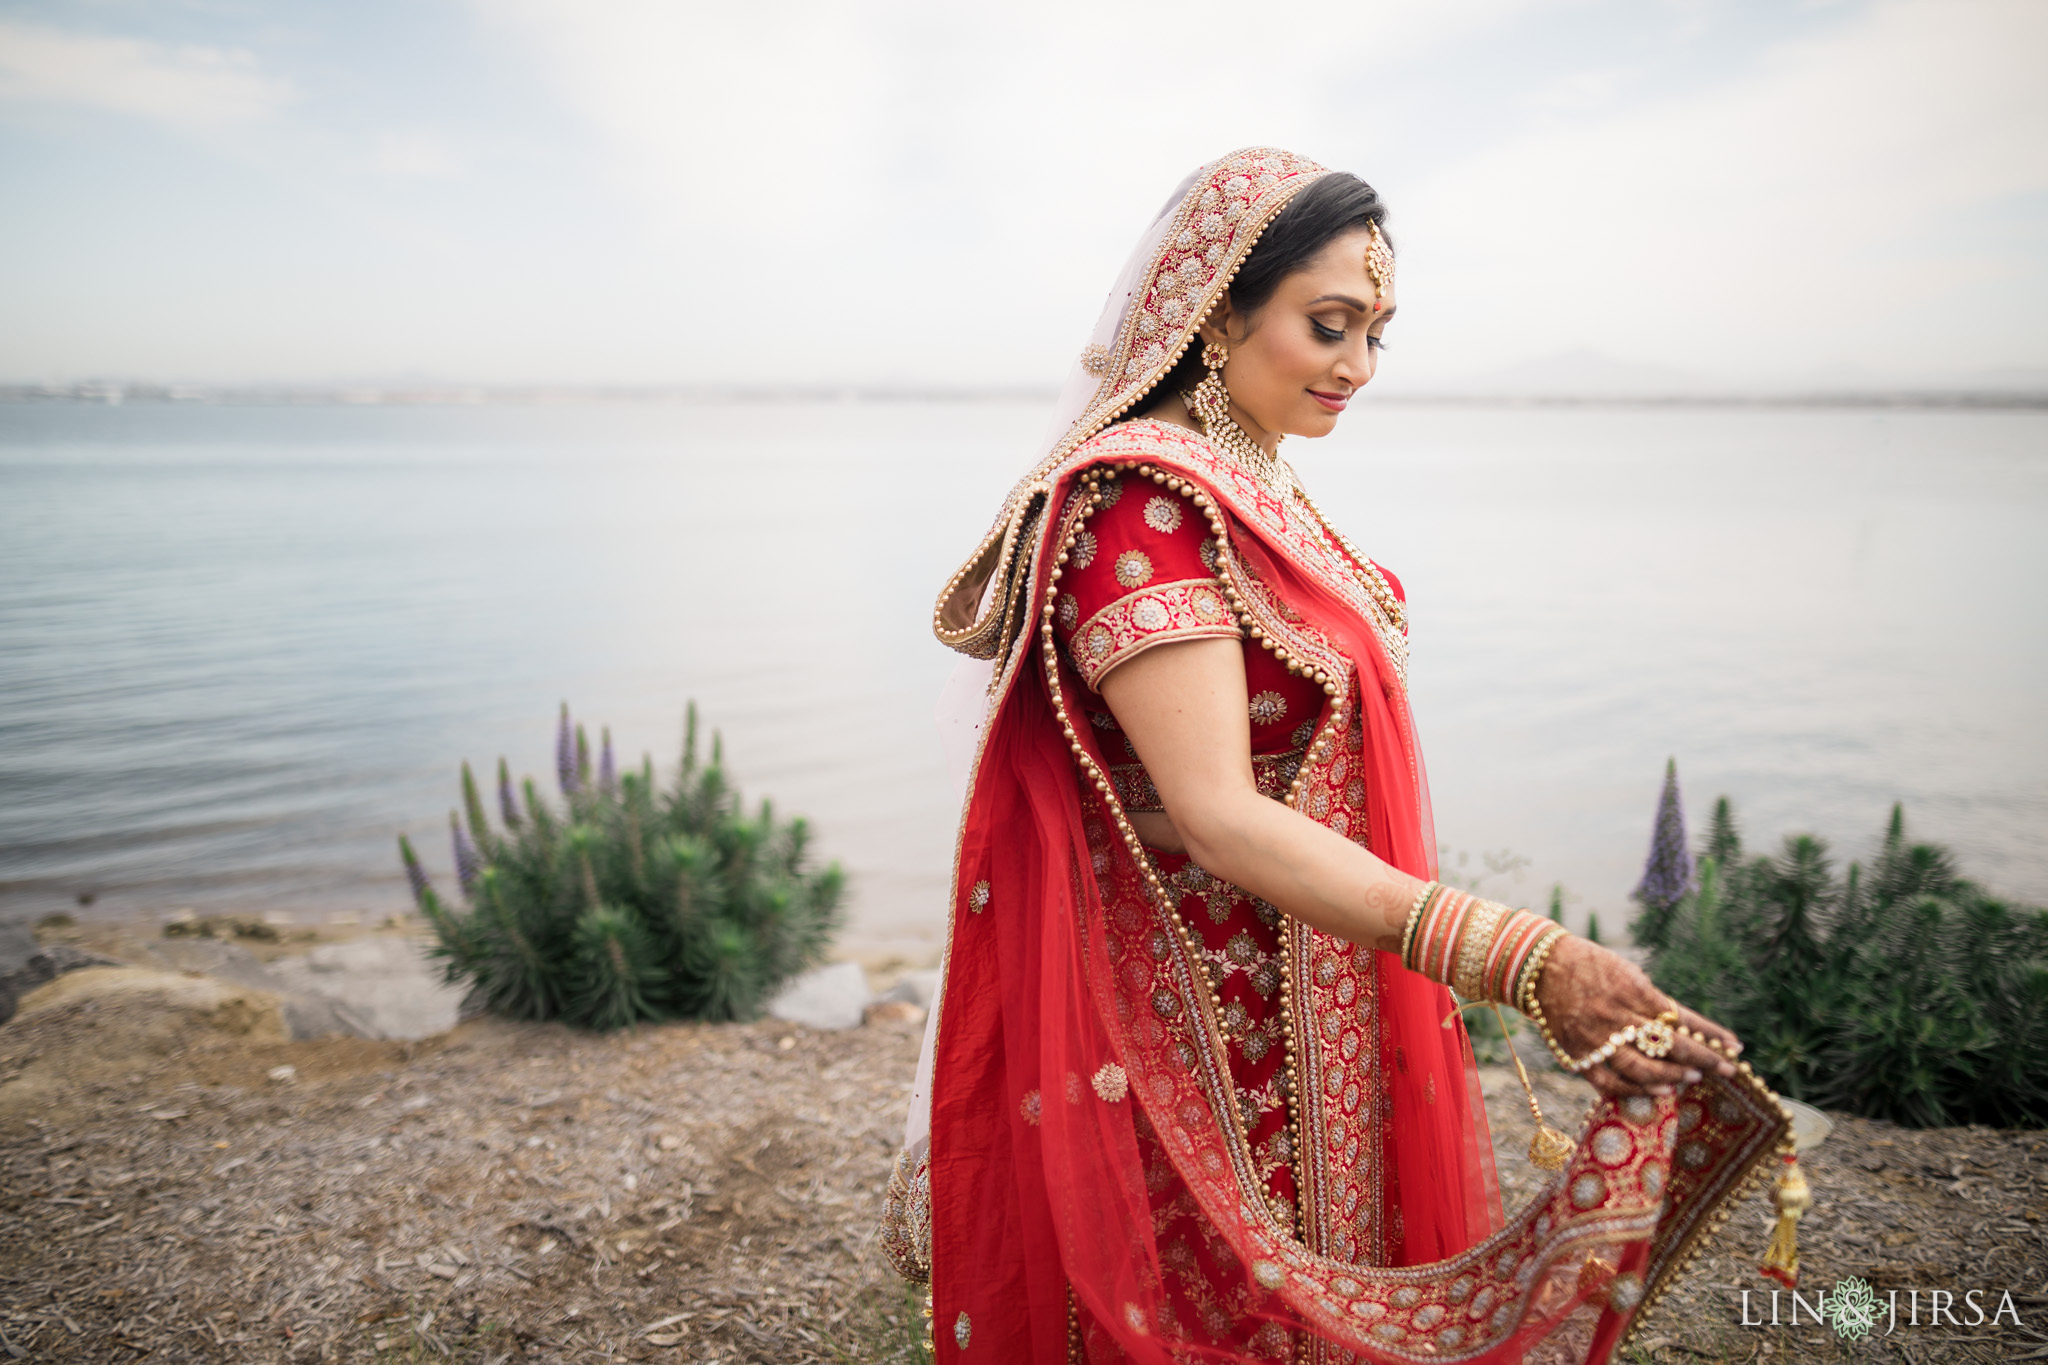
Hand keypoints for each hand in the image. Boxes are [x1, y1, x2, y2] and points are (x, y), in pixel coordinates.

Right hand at [1532, 936, 1741, 1097]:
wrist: (1539, 967)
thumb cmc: (1589, 965)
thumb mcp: (1627, 973)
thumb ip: (1652, 1001)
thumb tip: (1683, 1027)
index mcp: (1633, 991)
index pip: (1682, 1018)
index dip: (1711, 1035)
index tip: (1736, 1047)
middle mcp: (1617, 1016)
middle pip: (1669, 1045)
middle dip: (1703, 1059)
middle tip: (1726, 1070)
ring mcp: (1596, 1038)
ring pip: (1642, 1069)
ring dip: (1672, 1078)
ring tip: (1692, 1079)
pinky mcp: (1576, 1054)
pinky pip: (1609, 1082)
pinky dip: (1635, 1091)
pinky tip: (1658, 1092)